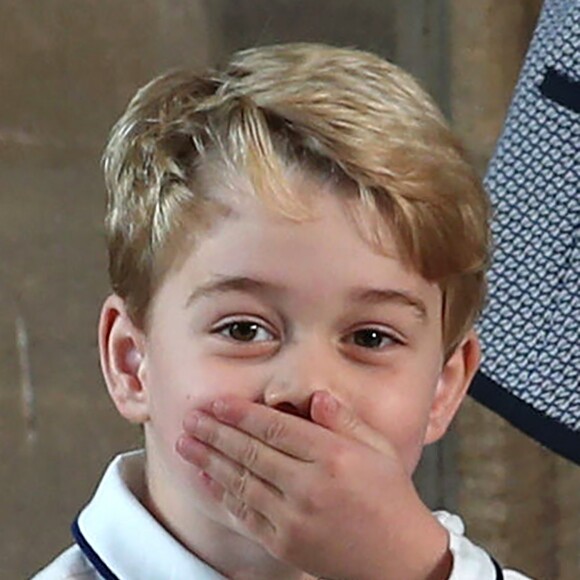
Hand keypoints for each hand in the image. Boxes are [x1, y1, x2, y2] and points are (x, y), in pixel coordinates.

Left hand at [176, 392, 450, 579]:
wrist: (400, 561)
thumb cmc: (391, 498)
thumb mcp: (379, 448)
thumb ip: (345, 420)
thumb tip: (315, 397)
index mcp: (334, 457)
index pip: (276, 427)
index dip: (241, 414)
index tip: (217, 403)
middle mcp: (309, 485)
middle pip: (251, 452)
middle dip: (216, 433)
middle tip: (191, 418)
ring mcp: (294, 518)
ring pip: (241, 481)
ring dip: (209, 461)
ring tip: (187, 444)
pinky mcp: (285, 544)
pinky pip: (245, 514)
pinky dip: (222, 495)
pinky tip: (206, 479)